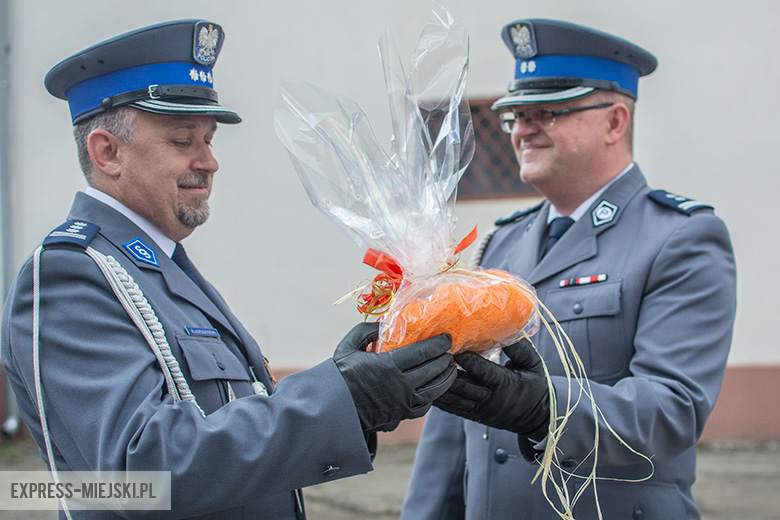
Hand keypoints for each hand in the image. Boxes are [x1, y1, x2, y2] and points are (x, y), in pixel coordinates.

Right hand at [334, 322, 456, 432]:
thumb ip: (365, 331)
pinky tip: (436, 388)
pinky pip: (425, 405)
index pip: (422, 352)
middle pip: (432, 369)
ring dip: (446, 377)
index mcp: (388, 365)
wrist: (332, 408)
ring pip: (434, 389)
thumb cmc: (339, 375)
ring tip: (450, 368)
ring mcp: (403, 402)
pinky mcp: (401, 415)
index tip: (447, 338)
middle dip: (444, 359)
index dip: (438, 344)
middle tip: (450, 351)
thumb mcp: (348, 346)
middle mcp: (400, 384)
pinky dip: (434, 395)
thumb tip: (383, 324)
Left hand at [434, 338, 550, 439]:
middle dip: (447, 370)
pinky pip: (451, 408)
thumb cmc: (534, 386)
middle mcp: (490, 399)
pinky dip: (438, 398)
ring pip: (454, 398)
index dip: (469, 360)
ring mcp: (479, 409)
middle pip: (464, 386)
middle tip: (433, 354)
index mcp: (506, 385)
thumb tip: (508, 329)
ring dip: (438, 383)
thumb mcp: (533, 365)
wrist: (535, 417)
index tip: (455, 348)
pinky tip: (425, 385)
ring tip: (425, 367)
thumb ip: (520, 348)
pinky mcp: (472, 415)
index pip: (485, 372)